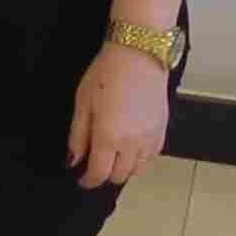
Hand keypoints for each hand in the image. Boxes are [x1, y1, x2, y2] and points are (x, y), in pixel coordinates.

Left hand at [68, 42, 170, 192]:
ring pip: (138, 170)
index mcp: (108, 137)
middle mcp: (132, 143)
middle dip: (105, 175)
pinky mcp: (162, 130)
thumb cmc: (106, 74)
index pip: (98, 173)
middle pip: (119, 176)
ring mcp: (150, 138)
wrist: (138, 54)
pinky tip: (131, 147)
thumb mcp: (82, 103)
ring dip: (123, 169)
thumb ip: (78, 136)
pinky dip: (140, 159)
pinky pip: (152, 157)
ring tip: (113, 156)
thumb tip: (73, 160)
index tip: (81, 179)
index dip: (88, 181)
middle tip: (95, 165)